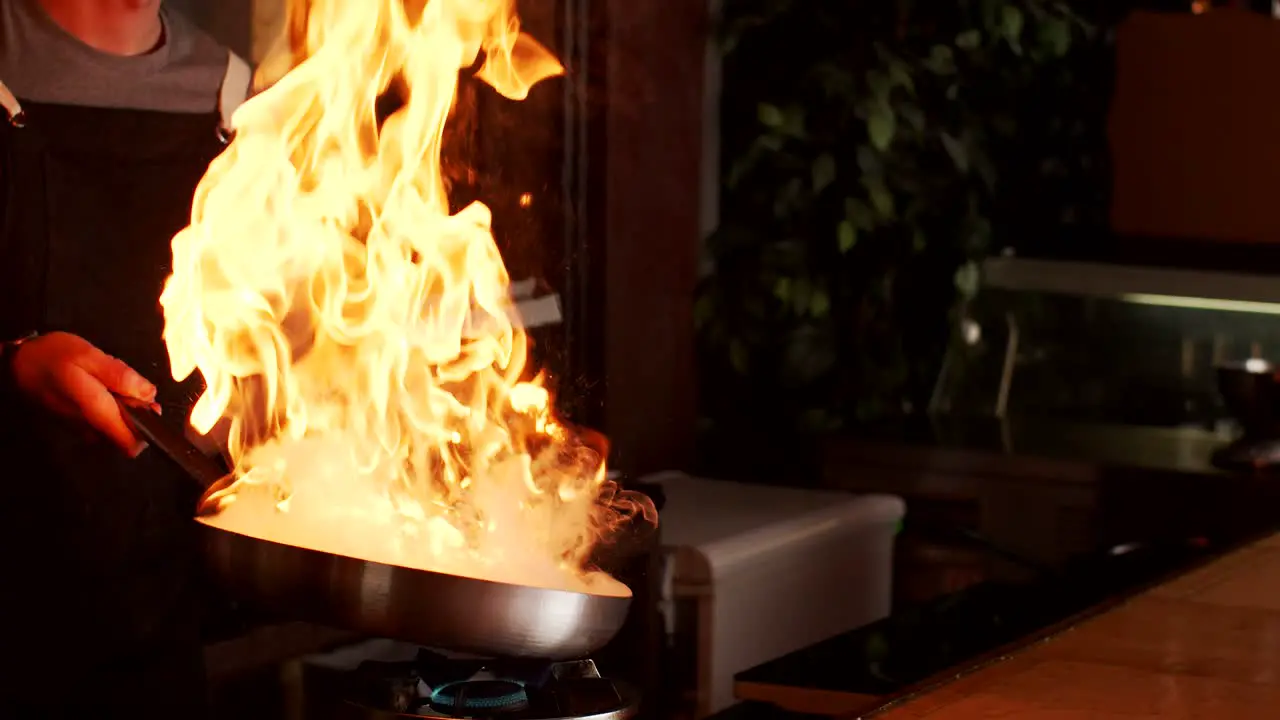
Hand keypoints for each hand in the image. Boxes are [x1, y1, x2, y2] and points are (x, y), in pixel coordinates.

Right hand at [9, 332, 157, 456]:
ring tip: (111, 383)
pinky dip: (109, 407)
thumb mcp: (91, 356)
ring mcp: (81, 427)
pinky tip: (101, 387)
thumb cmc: (54, 355)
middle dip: (137, 414)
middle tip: (130, 387)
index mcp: (96, 413)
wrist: (19, 362)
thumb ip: (121, 377)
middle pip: (126, 436)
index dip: (147, 431)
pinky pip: (102, 421)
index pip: (130, 445)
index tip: (150, 408)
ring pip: (115, 427)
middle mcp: (89, 427)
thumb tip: (149, 394)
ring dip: (123, 408)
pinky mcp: (75, 423)